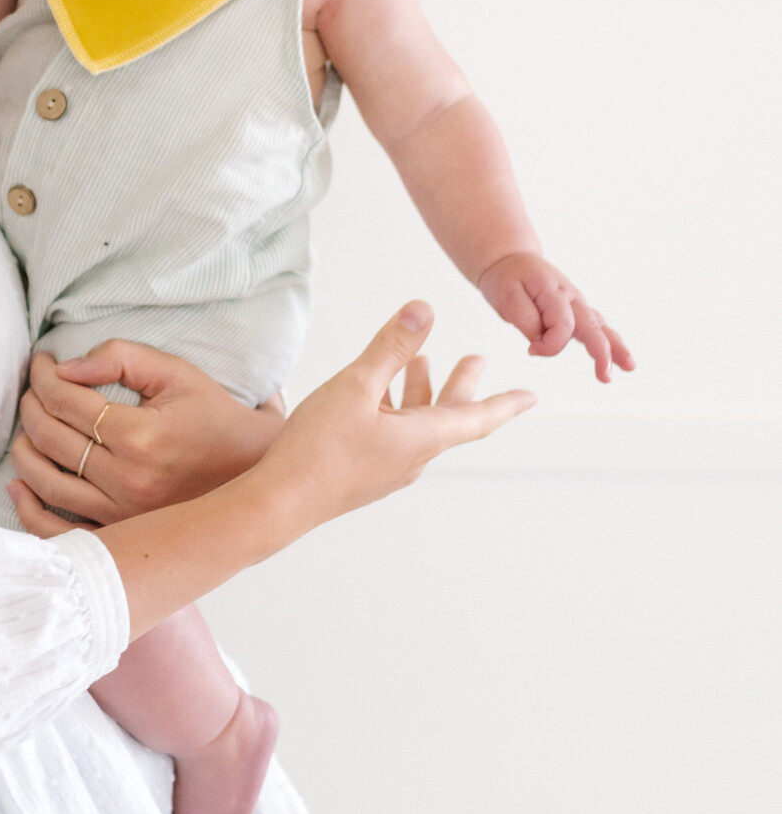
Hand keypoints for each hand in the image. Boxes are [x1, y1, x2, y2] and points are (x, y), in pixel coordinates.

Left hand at [10, 342, 284, 523]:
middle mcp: (126, 480)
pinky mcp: (121, 536)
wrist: (256, 475)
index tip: (41, 363)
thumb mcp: (177, 373)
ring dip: (23, 449)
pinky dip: (29, 513)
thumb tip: (67, 368)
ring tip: (27, 426)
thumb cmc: (215, 418)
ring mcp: (121, 515)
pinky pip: (61, 534)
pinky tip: (18, 488)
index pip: (65, 401)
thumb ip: (121, 358)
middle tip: (33, 388)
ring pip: (45, 481)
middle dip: (30, 404)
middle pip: (49, 438)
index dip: (42, 377)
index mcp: (139, 436)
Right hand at [12, 304, 534, 634]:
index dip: (505, 401)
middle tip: (475, 360)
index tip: (531, 394)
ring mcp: (385, 468)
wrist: (281, 502)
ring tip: (420, 363)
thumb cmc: (320, 447)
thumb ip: (390, 347)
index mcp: (422, 438)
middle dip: (462, 385)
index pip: (477, 417)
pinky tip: (374, 396)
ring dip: (421, 392)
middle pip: (448, 417)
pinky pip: (392, 434)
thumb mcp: (357, 385)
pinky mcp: (361, 473)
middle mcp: (411, 457)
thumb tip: (423, 311)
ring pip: (417, 424)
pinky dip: (395, 408)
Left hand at [478, 252, 634, 382]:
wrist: (511, 259)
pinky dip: (612, 343)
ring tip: (629, 367)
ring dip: (616, 348)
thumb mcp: (506, 296)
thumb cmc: (507, 278)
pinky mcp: (578, 311)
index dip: (550, 344)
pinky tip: (623, 360)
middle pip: (591, 326)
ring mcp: (578, 303)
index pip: (563, 325)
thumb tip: (541, 343)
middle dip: (601, 352)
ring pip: (600, 327)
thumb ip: (525, 320)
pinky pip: (598, 327)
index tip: (531, 350)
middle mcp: (572, 297)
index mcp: (554, 292)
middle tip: (605, 376)